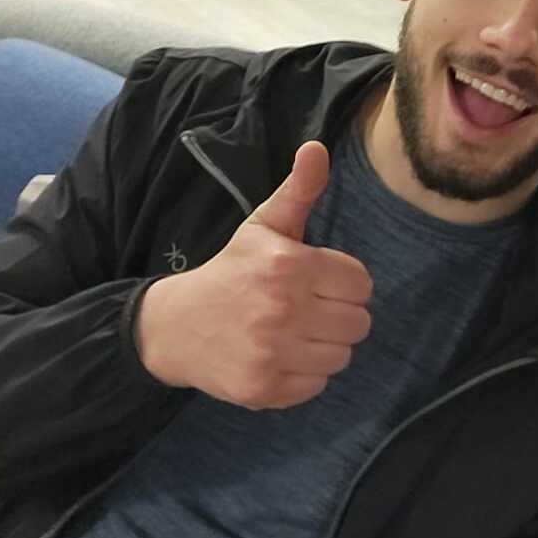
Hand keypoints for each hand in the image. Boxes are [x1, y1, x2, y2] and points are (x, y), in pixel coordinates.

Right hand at [137, 141, 371, 408]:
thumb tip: (317, 148)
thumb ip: (299, 190)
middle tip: (307, 309)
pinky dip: (304, 375)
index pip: (361, 284)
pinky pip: (318, 386)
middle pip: (358, 323)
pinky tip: (279, 356)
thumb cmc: (232, 271)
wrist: (175, 326)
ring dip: (323, 346)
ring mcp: (272, 353)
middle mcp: (282, 310)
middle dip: (338, 315)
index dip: (343, 283)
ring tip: (293, 332)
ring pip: (342, 357)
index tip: (316, 282)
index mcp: (289, 265)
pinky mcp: (264, 389)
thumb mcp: (264, 226)